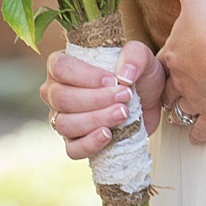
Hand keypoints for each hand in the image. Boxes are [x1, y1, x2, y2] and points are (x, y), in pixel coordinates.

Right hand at [42, 42, 164, 156]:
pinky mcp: (75, 142)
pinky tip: (108, 134)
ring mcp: (62, 119)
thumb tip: (124, 75)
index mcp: (62, 66)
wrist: (150, 102)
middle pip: (62, 98)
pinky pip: (72, 149)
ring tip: (122, 113)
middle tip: (124, 96)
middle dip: (96, 99)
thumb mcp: (142, 57)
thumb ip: (135, 56)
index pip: (60, 68)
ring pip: (66, 124)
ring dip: (96, 120)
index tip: (112, 80)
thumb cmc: (137, 74)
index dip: (85, 76)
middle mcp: (55, 92)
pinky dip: (90, 144)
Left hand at [157, 0, 205, 142]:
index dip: (162, 67)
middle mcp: (182, 78)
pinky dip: (198, 134)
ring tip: (178, 115)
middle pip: (168, 89)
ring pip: (181, 109)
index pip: (163, 62)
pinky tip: (197, 138)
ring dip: (179, 112)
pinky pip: (202, 129)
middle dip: (166, 93)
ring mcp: (196, 98)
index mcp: (176, 52)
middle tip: (166, 96)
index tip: (161, 70)